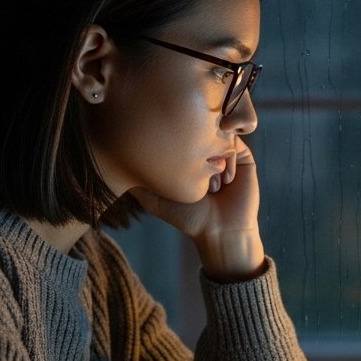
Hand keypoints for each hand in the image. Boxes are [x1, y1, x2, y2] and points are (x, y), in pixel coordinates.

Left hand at [130, 137, 265, 280]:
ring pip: (217, 135)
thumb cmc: (189, 217)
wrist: (220, 231)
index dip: (175, 144)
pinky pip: (235, 145)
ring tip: (211, 186)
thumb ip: (138, 184)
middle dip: (196, 149)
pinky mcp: (244, 159)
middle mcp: (206, 152)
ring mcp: (225, 154)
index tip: (172, 164)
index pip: (179, 134)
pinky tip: (225, 183)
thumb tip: (116, 164)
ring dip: (212, 157)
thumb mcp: (155, 200)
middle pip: (198, 130)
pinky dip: (228, 160)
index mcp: (187, 158)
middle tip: (194, 173)